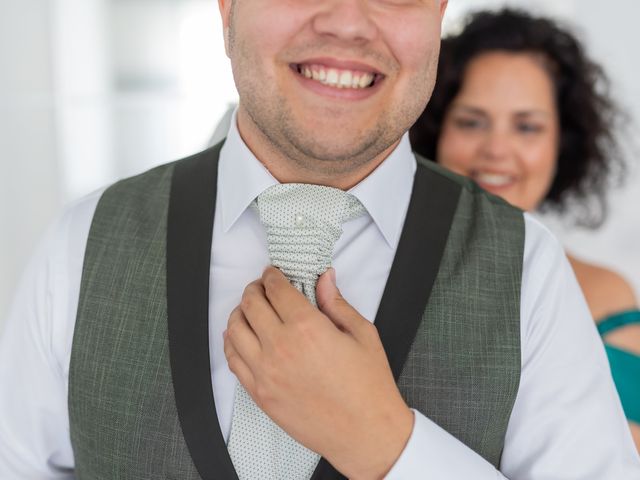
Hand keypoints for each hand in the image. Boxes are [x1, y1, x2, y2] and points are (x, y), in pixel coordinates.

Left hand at [224, 266, 413, 478]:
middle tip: (262, 287)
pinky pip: (233, 361)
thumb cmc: (368, 386)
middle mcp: (281, 348)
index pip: (276, 290)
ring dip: (240, 312)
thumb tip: (324, 279)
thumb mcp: (362, 334)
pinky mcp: (260, 394)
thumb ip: (337, 303)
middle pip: (251, 305)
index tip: (273, 273)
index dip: (272, 276)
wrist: (366, 433)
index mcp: (308, 328)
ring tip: (251, 309)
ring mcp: (266, 373)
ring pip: (234, 330)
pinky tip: (240, 337)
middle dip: (255, 289)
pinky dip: (232, 342)